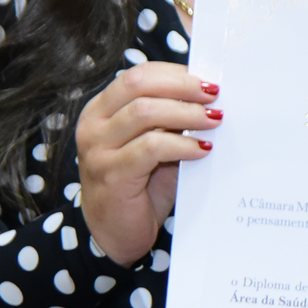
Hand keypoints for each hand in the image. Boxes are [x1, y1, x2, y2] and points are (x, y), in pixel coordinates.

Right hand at [75, 62, 220, 263]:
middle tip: (214, 95)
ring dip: (186, 113)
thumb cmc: (139, 186)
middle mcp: (93, 125)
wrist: (116, 234)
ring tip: (213, 121)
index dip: (175, 73)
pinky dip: (182, 144)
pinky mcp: (111, 174)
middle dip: (182, 86)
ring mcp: (97, 149)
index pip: (138, 75)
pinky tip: (202, 149)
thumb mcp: (153, 145)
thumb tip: (209, 96)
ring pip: (145, 113)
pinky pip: (151, 148)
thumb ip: (169, 119)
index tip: (208, 79)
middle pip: (139, 85)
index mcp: (101, 109)